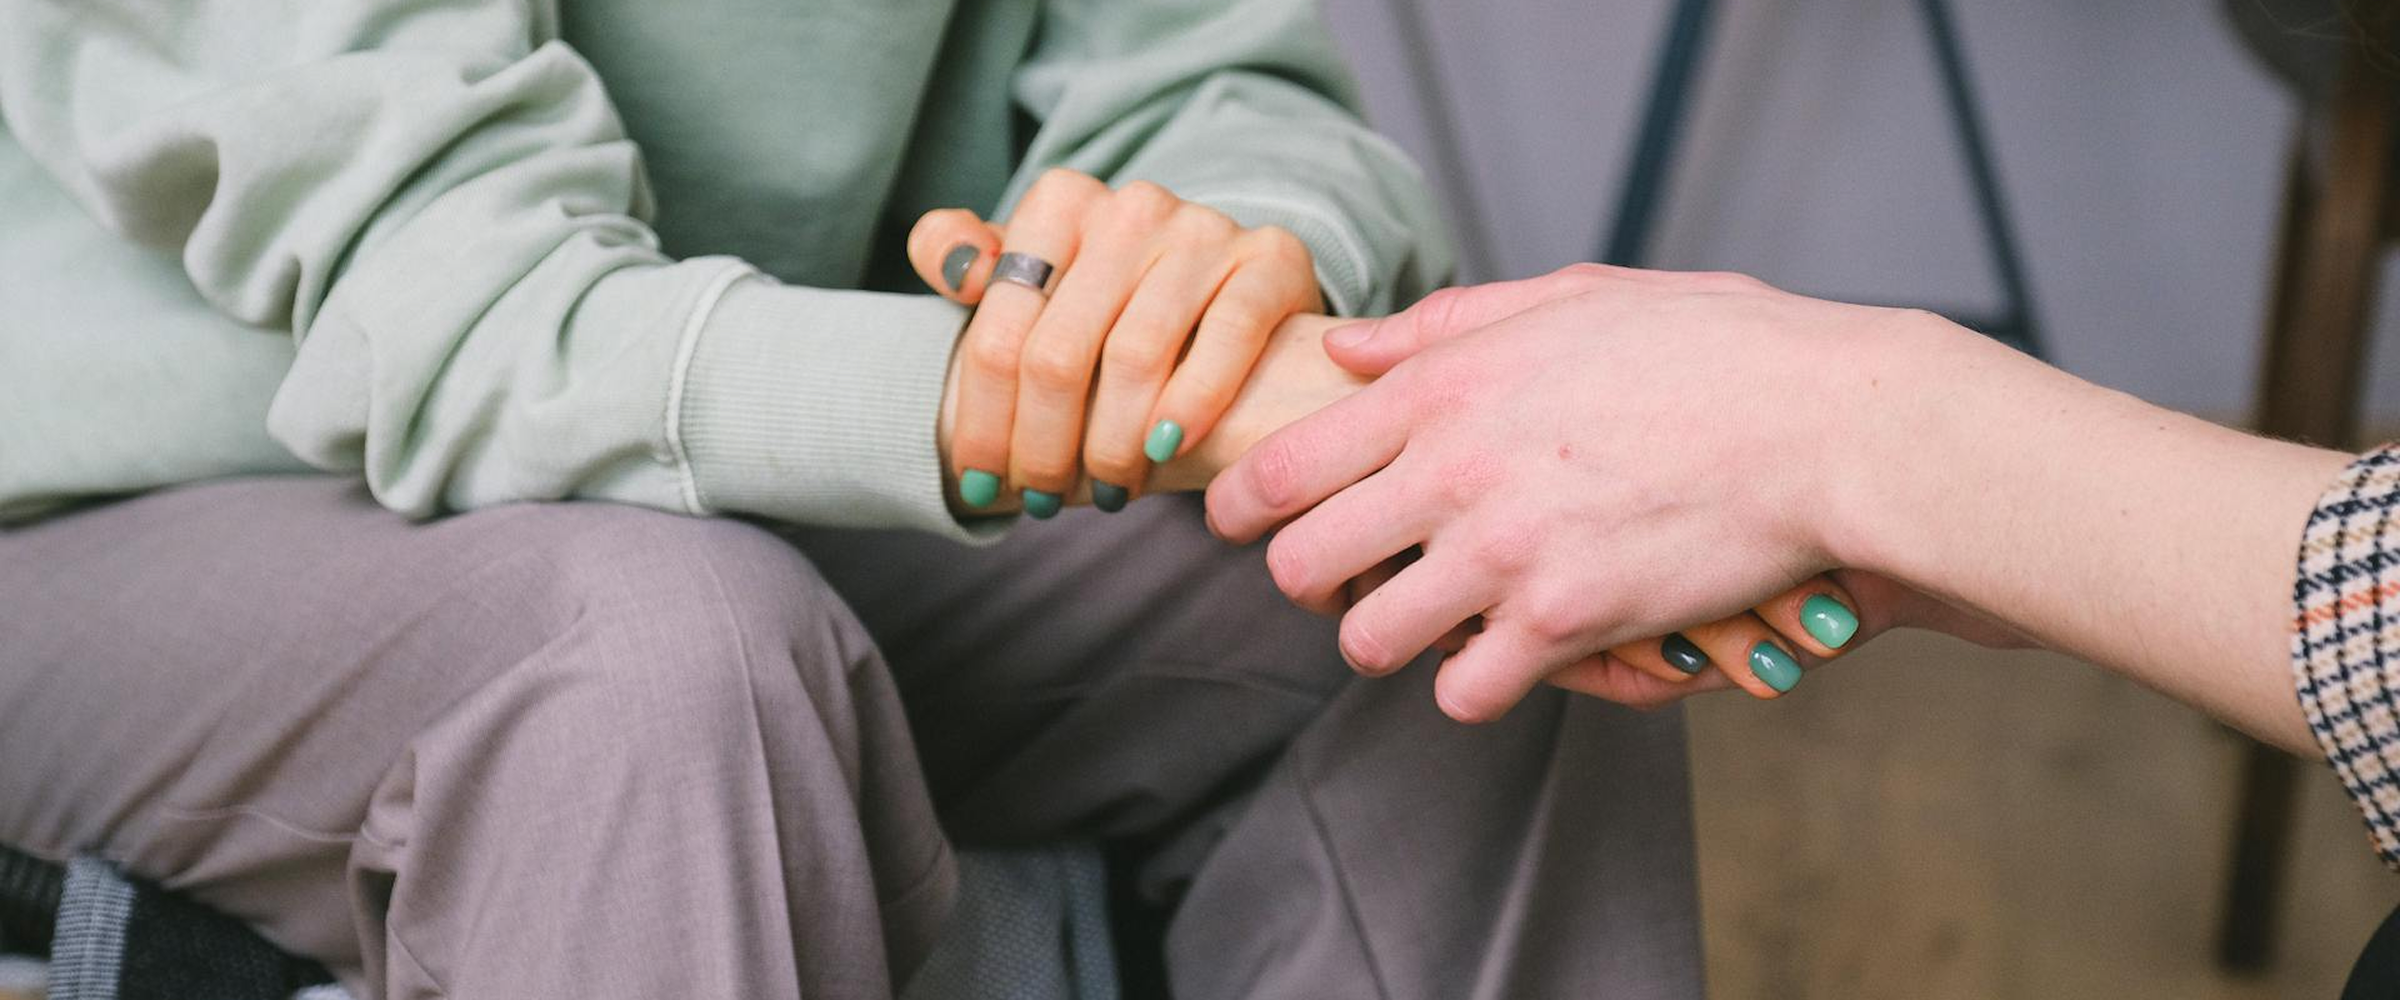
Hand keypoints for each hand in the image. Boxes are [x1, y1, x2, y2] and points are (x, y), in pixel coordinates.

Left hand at [908, 168, 1321, 516]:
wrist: (1228, 293)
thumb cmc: (1109, 305)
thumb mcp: (1031, 277)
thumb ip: (964, 258)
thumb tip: (954, 266)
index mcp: (1060, 203)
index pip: (1000, 331)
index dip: (983, 421)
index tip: (979, 483)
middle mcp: (1131, 206)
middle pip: (1059, 354)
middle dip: (1043, 447)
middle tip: (1044, 501)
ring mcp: (1204, 229)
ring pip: (1136, 356)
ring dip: (1113, 446)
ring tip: (1108, 491)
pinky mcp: (1270, 258)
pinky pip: (1227, 336)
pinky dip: (1193, 403)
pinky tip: (1167, 450)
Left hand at [1205, 264, 1968, 720]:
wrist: (1827, 424)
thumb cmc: (1713, 350)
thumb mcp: (1571, 299)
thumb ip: (1446, 326)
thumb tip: (1346, 347)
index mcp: (1443, 386)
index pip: (1282, 465)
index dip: (1239, 506)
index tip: (1239, 522)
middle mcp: (1452, 470)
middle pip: (1300, 566)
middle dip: (1309, 583)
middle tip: (1345, 581)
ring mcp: (1503, 552)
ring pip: (1368, 641)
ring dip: (1388, 639)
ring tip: (1427, 623)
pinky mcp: (1564, 622)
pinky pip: (1463, 690)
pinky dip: (1475, 684)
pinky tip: (1504, 656)